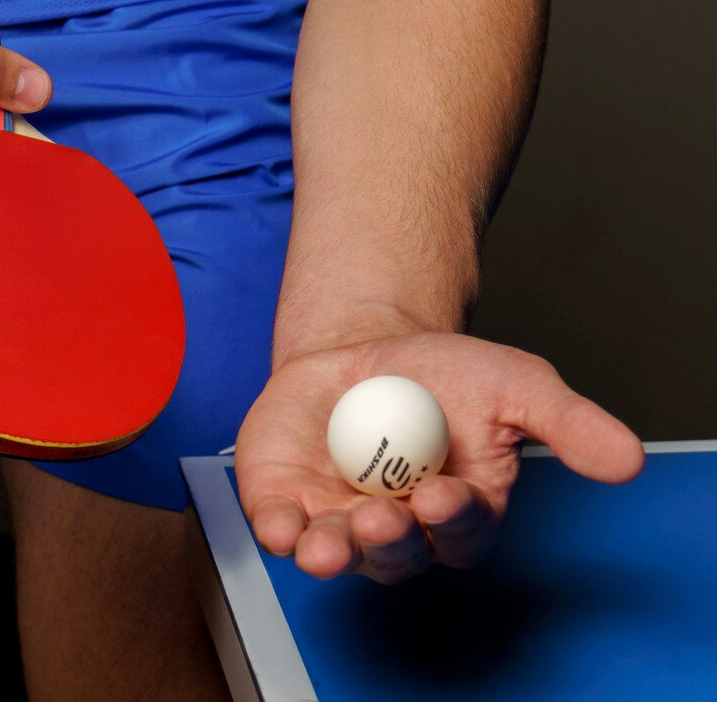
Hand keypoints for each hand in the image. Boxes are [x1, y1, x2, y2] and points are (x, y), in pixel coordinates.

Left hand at [235, 330, 643, 583]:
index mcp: (455, 513)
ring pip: (336, 550)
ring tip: (323, 541)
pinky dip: (275, 528)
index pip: (459, 533)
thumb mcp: (511, 383)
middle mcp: (396, 529)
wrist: (368, 346)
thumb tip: (627, 460)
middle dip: (387, 542)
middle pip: (394, 554)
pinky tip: (276, 524)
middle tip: (379, 517)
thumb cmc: (443, 373)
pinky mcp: (287, 498)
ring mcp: (336, 516)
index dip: (451, 521)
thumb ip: (563, 423)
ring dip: (330, 551)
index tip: (440, 497)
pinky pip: (279, 524)